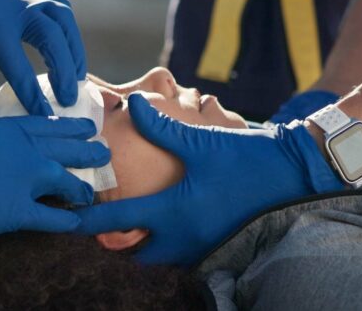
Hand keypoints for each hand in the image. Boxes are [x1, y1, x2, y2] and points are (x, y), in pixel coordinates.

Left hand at [0, 0, 85, 116]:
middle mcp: (12, 3)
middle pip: (52, 35)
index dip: (31, 93)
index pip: (18, 61)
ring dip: (73, 48)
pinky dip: (67, 32)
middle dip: (63, 69)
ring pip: (62, 18)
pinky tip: (68, 54)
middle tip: (66, 101)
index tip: (44, 118)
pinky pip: (58, 10)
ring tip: (76, 79)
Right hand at [0, 116, 108, 238]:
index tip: (86, 126)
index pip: (50, 123)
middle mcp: (22, 148)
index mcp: (5, 126)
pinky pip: (53, 217)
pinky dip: (69, 220)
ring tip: (95, 190)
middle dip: (89, 150)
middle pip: (69, 146)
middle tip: (104, 151)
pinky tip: (79, 223)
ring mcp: (22, 178)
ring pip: (69, 180)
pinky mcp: (14, 210)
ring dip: (85, 186)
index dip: (71, 126)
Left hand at [73, 94, 337, 265]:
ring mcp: (203, 246)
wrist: (295, 175)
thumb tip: (132, 105)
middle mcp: (185, 237)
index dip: (88, 220)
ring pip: (161, 255)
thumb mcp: (201, 141)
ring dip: (146, 243)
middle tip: (106, 222)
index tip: (66, 218)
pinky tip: (171, 221)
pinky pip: (184, 253)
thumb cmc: (247, 158)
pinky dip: (171, 242)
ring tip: (135, 223)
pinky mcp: (219, 245)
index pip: (118, 221)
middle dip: (120, 242)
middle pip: (138, 252)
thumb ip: (161, 127)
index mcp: (174, 211)